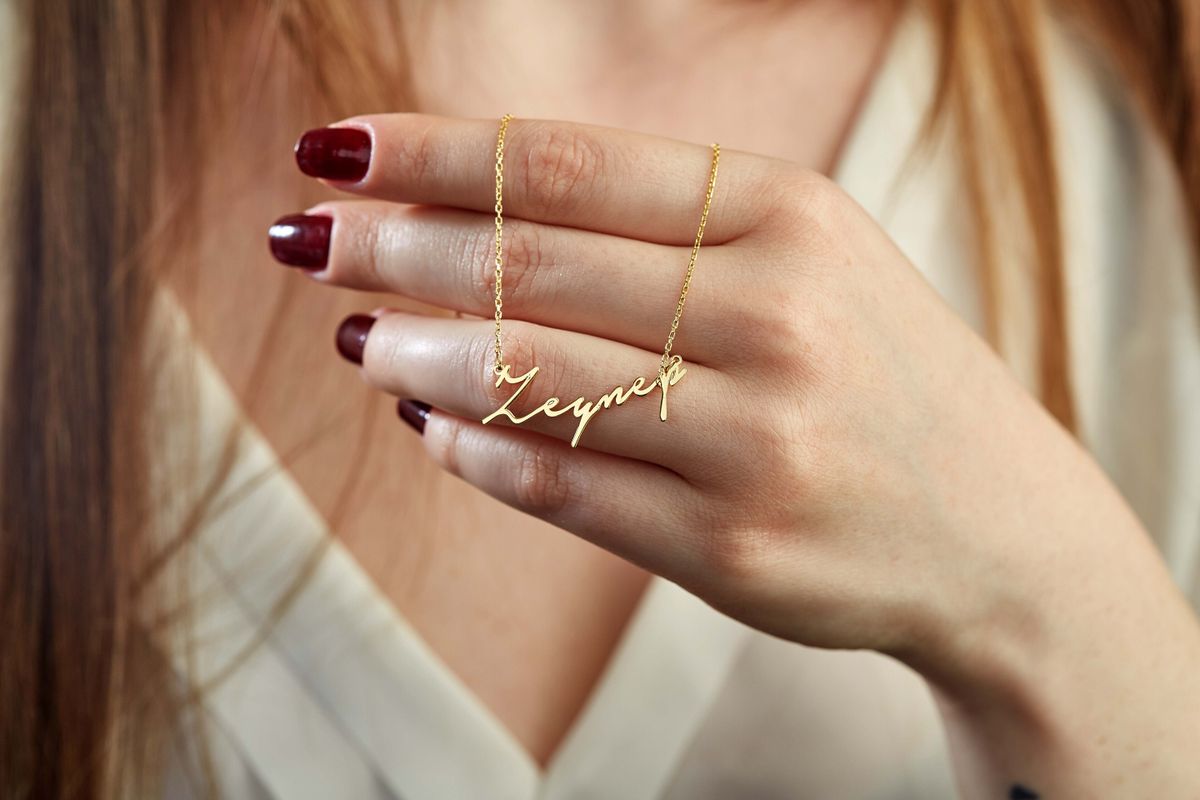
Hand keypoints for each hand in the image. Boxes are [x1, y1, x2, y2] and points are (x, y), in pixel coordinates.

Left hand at [272, 114, 1199, 795]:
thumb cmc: (876, 370)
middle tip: (307, 239)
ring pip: (535, 380)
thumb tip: (467, 225)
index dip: (432, 153)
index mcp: (790, 214)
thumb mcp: (803, 256)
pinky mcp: (731, 546)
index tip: (337, 147)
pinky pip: (565, 488)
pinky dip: (480, 455)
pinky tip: (433, 429)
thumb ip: (655, 230)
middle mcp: (777, 315)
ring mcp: (755, 439)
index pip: (567, 164)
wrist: (1000, 526)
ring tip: (362, 338)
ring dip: (420, 355)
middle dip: (397, 246)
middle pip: (534, 263)